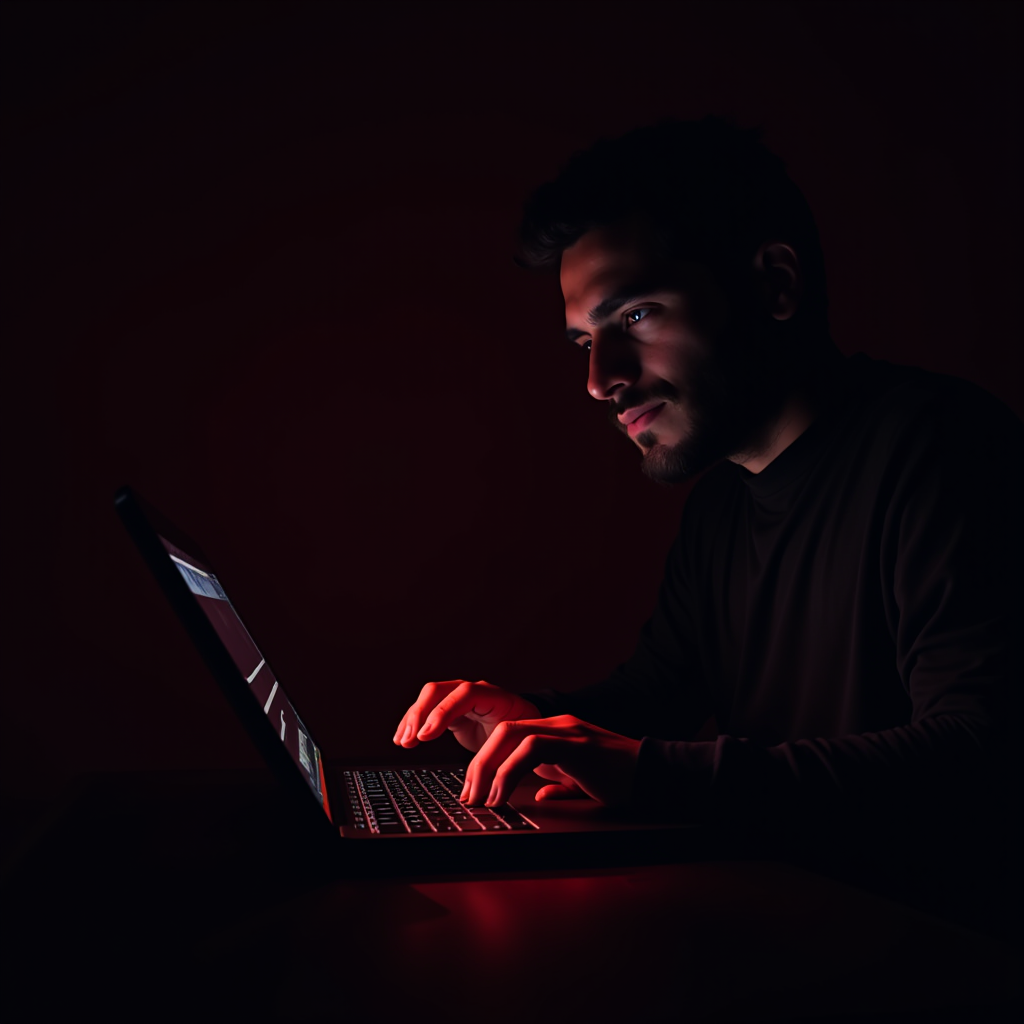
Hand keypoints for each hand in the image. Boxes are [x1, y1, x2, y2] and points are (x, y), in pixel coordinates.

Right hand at [393, 679, 540, 753]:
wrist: (525, 727)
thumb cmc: (526, 735)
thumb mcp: (524, 741)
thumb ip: (510, 750)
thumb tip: (494, 774)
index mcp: (496, 696)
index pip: (466, 694)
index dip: (444, 712)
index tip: (427, 735)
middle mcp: (474, 692)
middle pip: (440, 690)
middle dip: (421, 713)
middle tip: (410, 740)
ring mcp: (459, 698)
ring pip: (429, 698)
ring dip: (412, 718)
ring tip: (402, 742)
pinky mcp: (450, 710)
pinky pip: (426, 710)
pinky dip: (412, 723)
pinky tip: (402, 738)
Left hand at [459, 715, 641, 807]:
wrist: (657, 775)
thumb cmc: (623, 781)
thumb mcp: (582, 785)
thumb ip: (559, 786)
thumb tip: (539, 798)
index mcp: (556, 733)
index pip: (508, 736)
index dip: (485, 762)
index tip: (474, 792)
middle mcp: (558, 725)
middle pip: (503, 731)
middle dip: (478, 764)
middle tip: (469, 798)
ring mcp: (567, 731)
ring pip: (511, 734)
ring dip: (487, 768)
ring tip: (481, 799)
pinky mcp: (576, 744)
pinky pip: (532, 749)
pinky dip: (510, 772)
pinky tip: (504, 796)